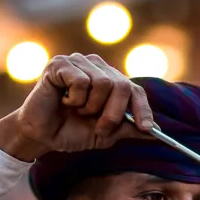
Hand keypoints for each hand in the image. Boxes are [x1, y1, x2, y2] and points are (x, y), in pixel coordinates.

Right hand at [0, 53, 154, 160]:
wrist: (43, 137)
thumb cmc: (73, 132)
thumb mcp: (107, 133)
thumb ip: (129, 128)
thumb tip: (156, 132)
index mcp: (110, 81)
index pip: (135, 90)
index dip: (143, 110)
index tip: (146, 129)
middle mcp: (97, 67)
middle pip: (122, 86)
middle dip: (113, 114)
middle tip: (99, 127)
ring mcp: (78, 62)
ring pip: (102, 84)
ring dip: (91, 107)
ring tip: (77, 111)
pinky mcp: (60, 64)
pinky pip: (80, 81)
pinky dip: (74, 98)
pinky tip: (63, 101)